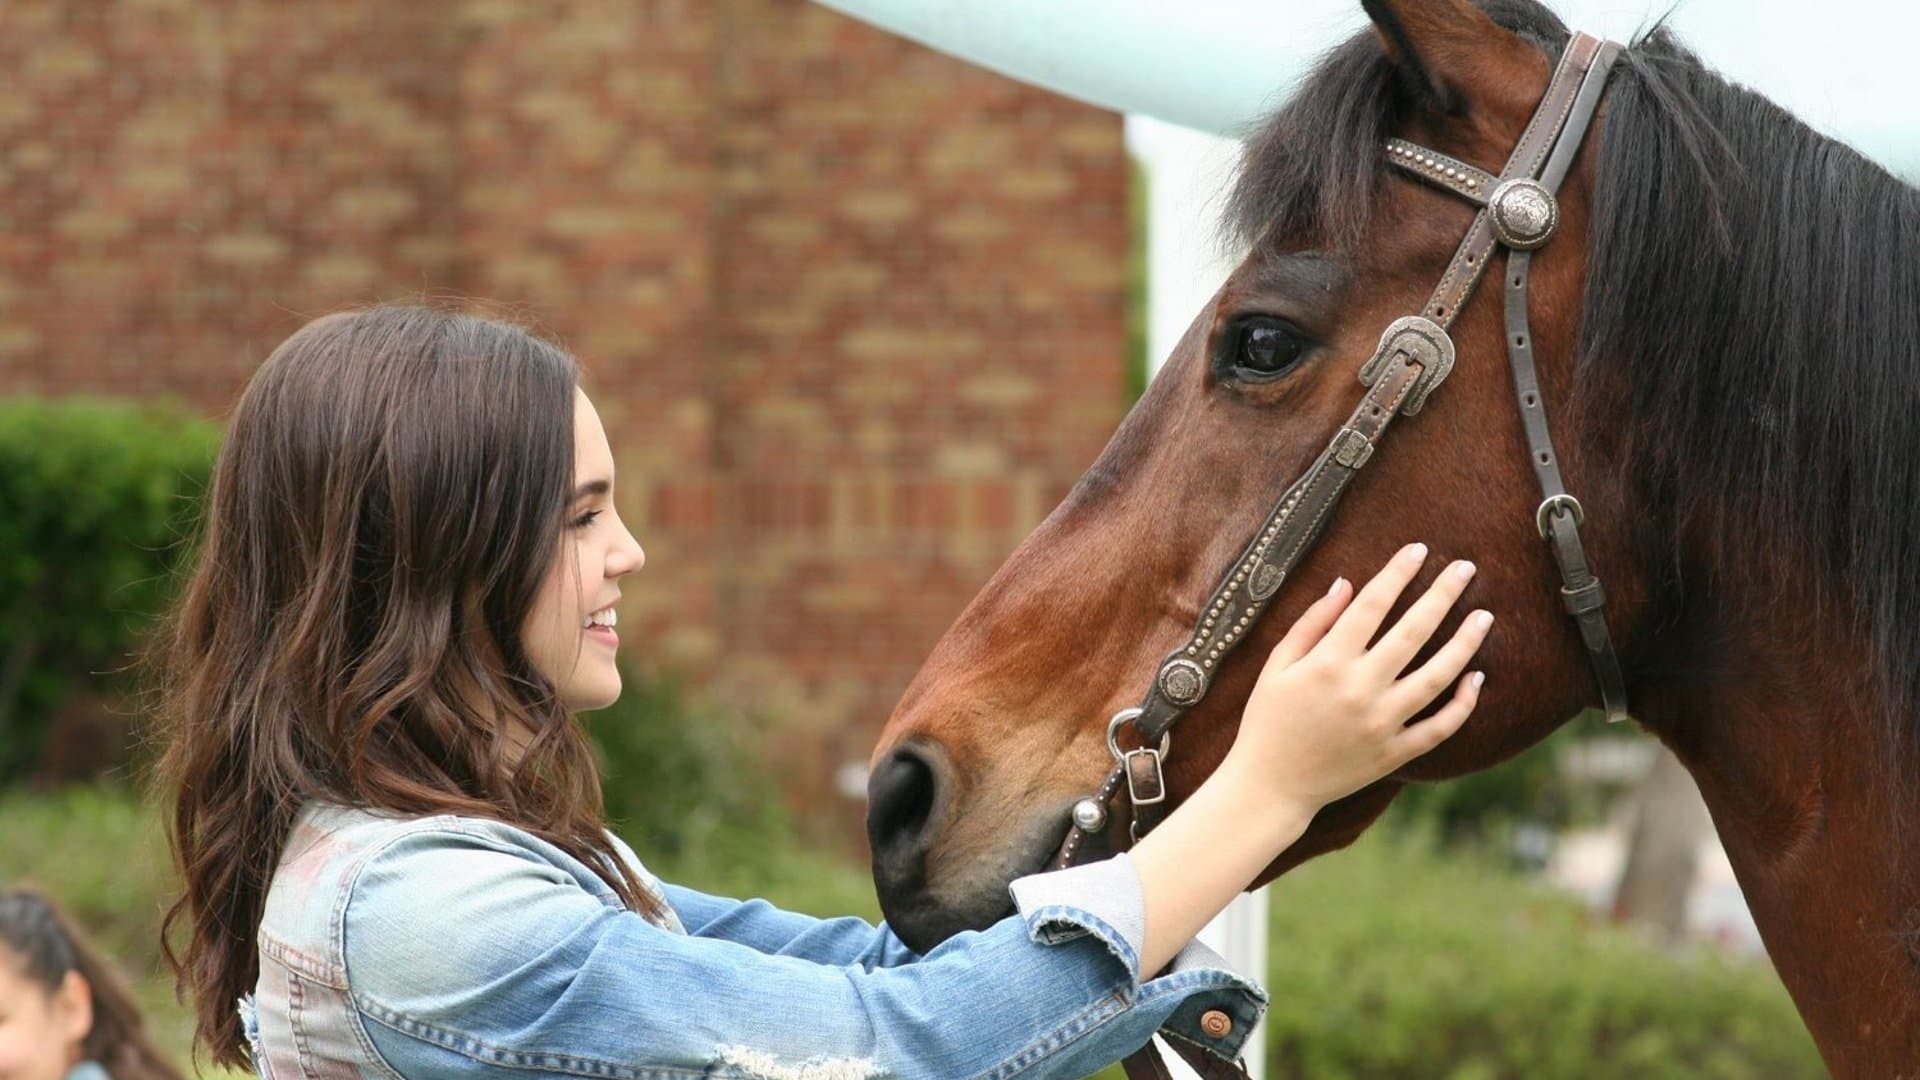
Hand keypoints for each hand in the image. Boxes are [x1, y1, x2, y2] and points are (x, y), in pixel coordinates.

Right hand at [1221, 542, 1490, 815]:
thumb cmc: (1267, 719)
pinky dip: (1462, 704)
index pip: (1371, 606)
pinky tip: (1476, 678)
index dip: (1397, 573)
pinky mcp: (1394, 753)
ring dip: (1464, 644)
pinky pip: (1439, 727)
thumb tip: (1347, 584)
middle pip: (1413, 632)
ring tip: (1484, 616)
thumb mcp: (1277, 665)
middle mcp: (1359, 689)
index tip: (1418, 549)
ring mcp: (1381, 724)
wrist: (1270, 786)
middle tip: (1465, 568)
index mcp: (1327, 663)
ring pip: (1436, 677)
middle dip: (1442, 595)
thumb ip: (1312, 622)